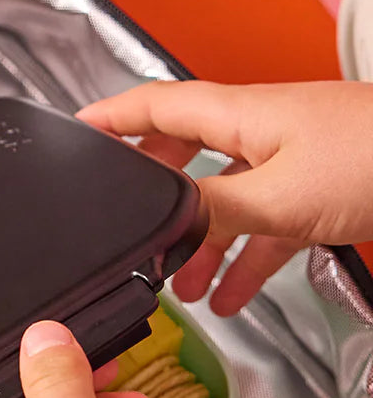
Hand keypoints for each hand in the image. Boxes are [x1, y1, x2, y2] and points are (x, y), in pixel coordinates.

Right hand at [79, 80, 372, 314]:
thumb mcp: (280, 196)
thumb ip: (212, 208)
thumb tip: (164, 220)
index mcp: (240, 114)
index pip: (153, 104)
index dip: (107, 119)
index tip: (72, 132)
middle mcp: (262, 128)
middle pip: (185, 150)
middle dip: (150, 188)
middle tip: (121, 215)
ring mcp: (294, 156)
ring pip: (226, 195)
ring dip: (199, 240)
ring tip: (177, 281)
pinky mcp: (324, 185)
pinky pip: (266, 221)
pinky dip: (245, 256)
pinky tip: (233, 294)